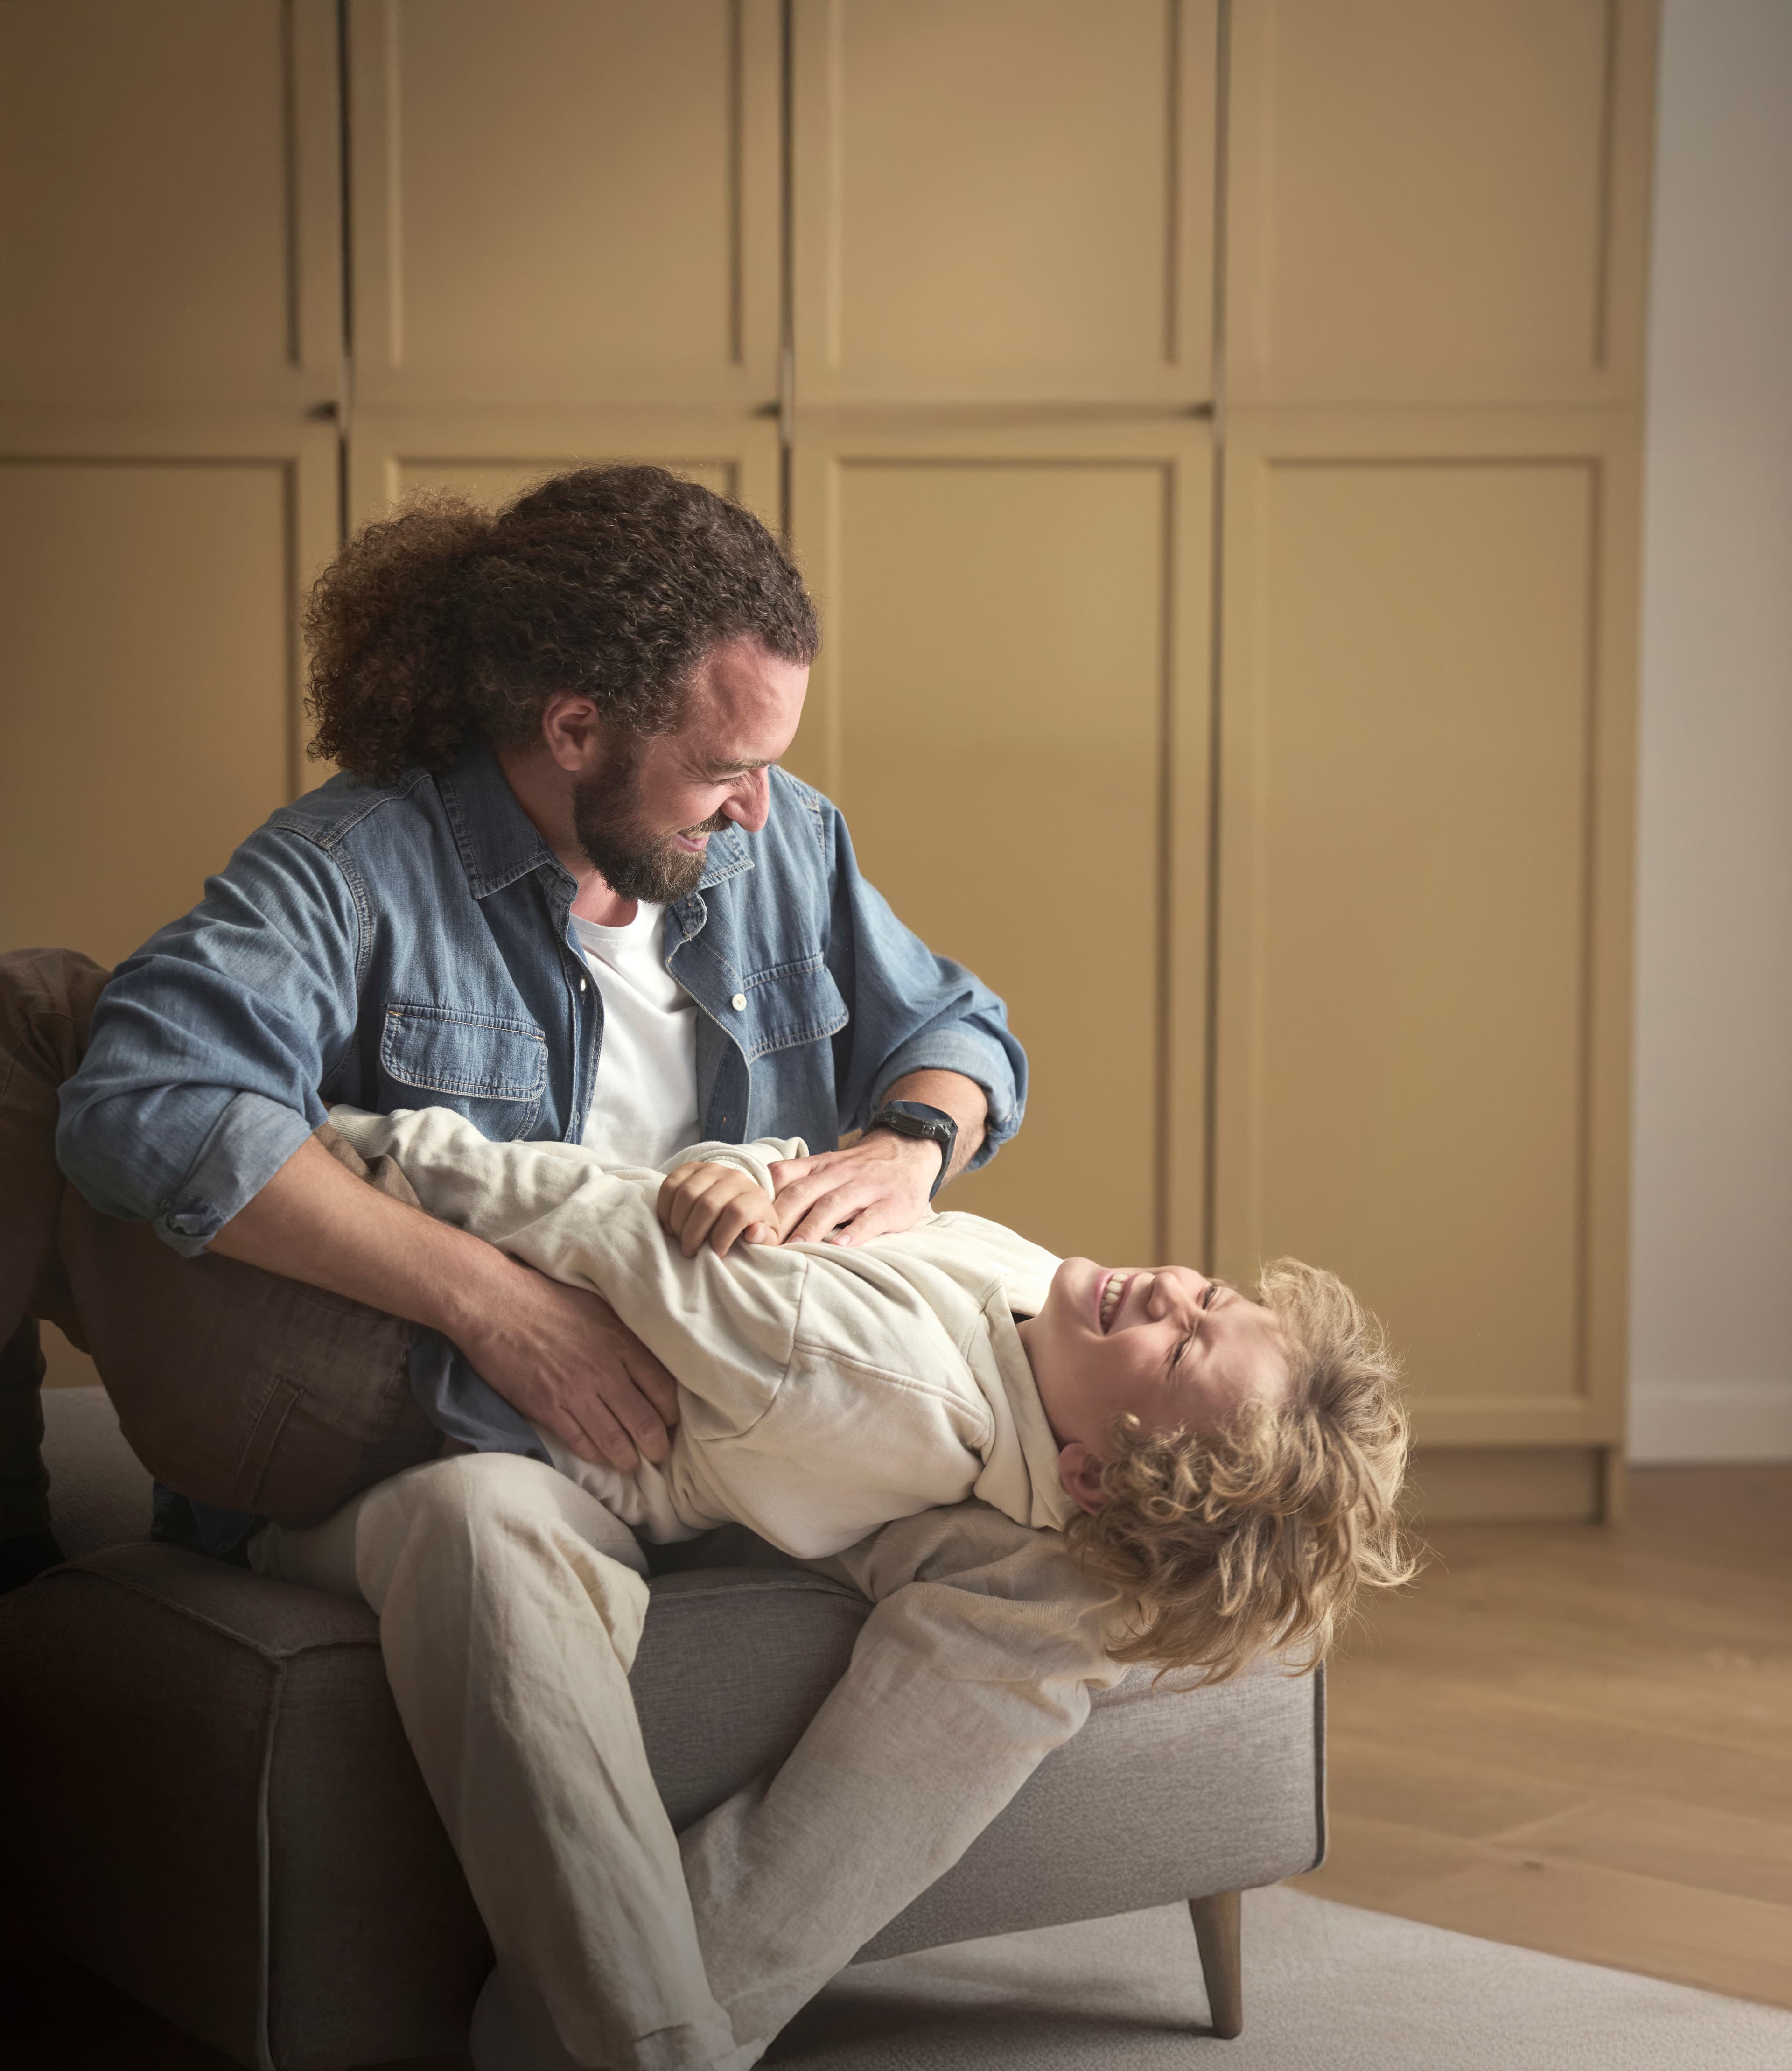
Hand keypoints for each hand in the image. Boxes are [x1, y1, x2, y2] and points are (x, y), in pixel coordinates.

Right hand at [458, 1257, 680, 1472]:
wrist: (494, 1303)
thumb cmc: (545, 1298)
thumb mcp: (598, 1306)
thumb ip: (623, 1335)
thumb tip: (643, 1359)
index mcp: (621, 1342)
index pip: (662, 1387)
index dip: (672, 1411)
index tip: (673, 1421)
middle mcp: (604, 1370)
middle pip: (644, 1420)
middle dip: (657, 1444)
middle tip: (660, 1453)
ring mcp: (575, 1392)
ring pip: (614, 1439)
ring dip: (628, 1458)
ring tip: (634, 1464)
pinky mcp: (546, 1407)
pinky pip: (579, 1441)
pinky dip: (595, 1455)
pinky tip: (602, 1458)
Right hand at [658, 1161, 778, 1257]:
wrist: (740, 1197)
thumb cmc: (751, 1224)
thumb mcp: (766, 1237)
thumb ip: (765, 1239)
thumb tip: (754, 1233)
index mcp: (755, 1197)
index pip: (737, 1213)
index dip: (723, 1237)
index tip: (716, 1254)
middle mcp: (735, 1178)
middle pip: (708, 1204)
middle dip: (694, 1234)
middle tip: (689, 1251)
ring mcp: (712, 1169)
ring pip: (687, 1194)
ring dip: (678, 1222)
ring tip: (679, 1239)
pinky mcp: (692, 1167)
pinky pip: (671, 1184)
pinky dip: (665, 1208)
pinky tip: (669, 1225)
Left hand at [768, 1130, 940, 1246]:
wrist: (910, 1150)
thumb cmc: (861, 1168)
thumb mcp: (826, 1164)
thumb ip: (795, 1176)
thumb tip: (755, 1197)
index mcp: (819, 1167)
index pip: (784, 1179)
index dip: (762, 1200)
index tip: (744, 1222)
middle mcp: (838, 1175)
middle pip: (802, 1194)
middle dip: (779, 1219)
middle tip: (760, 1243)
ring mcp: (866, 1189)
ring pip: (833, 1206)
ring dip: (811, 1228)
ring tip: (794, 1249)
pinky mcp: (891, 1205)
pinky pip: (870, 1219)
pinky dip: (855, 1233)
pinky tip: (840, 1247)